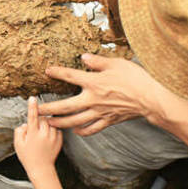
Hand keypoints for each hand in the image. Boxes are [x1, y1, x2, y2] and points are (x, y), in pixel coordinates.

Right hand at [14, 96, 62, 175]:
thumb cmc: (28, 157)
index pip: (32, 116)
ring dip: (46, 125)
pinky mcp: (60, 140)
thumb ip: (19, 131)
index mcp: (33, 134)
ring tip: (41, 136)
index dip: (32, 107)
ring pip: (50, 123)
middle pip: (43, 118)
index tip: (32, 98)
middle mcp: (44, 134)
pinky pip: (56, 129)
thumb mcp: (17, 144)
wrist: (41, 169)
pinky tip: (47, 139)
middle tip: (34, 130)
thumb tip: (26, 124)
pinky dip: (52, 131)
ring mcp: (53, 137)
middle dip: (39, 120)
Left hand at [38, 54, 168, 134]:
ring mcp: (100, 112)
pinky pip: (91, 129)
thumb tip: (83, 57)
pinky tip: (75, 130)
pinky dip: (81, 131)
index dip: (57, 73)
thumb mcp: (116, 63)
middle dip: (48, 109)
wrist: (151, 99)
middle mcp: (93, 100)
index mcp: (93, 82)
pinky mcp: (108, 121)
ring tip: (48, 123)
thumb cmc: (135, 78)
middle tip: (36, 110)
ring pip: (74, 121)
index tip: (47, 71)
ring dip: (59, 123)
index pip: (70, 77)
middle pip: (65, 107)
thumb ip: (97, 61)